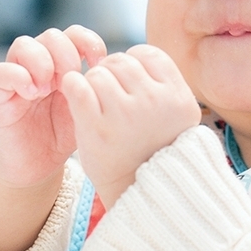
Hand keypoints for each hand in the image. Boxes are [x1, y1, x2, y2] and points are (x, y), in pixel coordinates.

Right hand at [0, 25, 106, 188]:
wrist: (36, 167)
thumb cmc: (63, 137)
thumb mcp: (87, 110)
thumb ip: (95, 89)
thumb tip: (114, 69)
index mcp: (63, 65)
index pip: (74, 34)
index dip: (88, 41)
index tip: (100, 62)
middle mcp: (39, 66)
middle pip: (51, 35)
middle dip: (66, 52)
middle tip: (73, 76)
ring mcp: (18, 78)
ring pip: (23, 44)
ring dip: (41, 60)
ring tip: (49, 87)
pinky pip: (1, 71)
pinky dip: (18, 76)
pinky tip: (33, 94)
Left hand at [62, 44, 200, 208]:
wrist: (141, 196)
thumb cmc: (155, 150)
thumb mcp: (177, 116)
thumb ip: (162, 84)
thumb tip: (132, 56)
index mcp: (178, 96)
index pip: (147, 54)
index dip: (132, 64)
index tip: (127, 84)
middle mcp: (154, 102)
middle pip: (121, 61)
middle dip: (110, 73)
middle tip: (107, 95)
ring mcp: (125, 114)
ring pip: (99, 72)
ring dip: (92, 83)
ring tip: (96, 104)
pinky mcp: (97, 128)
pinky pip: (77, 86)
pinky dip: (72, 86)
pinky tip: (76, 95)